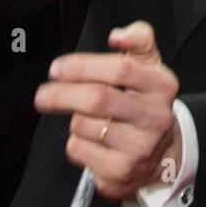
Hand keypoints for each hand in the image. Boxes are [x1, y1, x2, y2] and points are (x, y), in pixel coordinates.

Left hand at [35, 21, 181, 200]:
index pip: (121, 69)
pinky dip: (75, 143)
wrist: (161, 154)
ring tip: (88, 119)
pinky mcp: (121, 171)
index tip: (58, 68)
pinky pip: (79, 150)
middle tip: (43, 94)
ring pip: (84, 125)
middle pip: (97, 99)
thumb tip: (118, 35)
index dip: (83, 66)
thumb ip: (138, 39)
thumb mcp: (149, 67)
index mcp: (162, 85)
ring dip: (74, 119)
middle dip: (62, 94)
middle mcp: (155, 117)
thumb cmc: (145, 103)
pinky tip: (91, 140)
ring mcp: (139, 147)